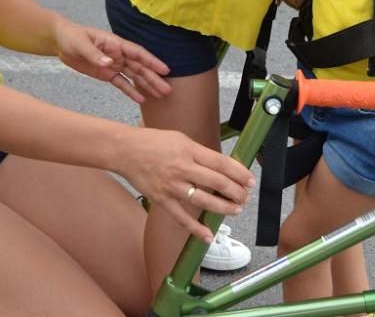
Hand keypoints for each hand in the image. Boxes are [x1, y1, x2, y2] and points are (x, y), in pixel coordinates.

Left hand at [54, 21, 171, 102]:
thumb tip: (110, 63)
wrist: (61, 41)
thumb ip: (95, 54)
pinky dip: (131, 91)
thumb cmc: (72, 37)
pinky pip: (121, 83)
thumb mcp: (81, 44)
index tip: (165, 70)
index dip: (152, 61)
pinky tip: (141, 99)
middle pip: (140, 67)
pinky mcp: (106, 74)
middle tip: (167, 90)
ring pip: (134, 76)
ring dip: (147, 86)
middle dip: (154, 78)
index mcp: (115, 44)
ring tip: (160, 95)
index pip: (137, 53)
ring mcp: (114, 64)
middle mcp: (118, 54)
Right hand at [117, 127, 254, 241]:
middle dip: (237, 192)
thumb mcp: (180, 139)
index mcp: (189, 150)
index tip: (250, 180)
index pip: (221, 163)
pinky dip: (196, 229)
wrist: (124, 151)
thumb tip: (221, 166)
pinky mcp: (161, 199)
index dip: (240, 173)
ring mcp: (172, 186)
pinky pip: (181, 217)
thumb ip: (200, 152)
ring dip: (224, 208)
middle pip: (218, 183)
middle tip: (245, 197)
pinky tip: (209, 236)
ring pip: (205, 201)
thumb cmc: (152, 142)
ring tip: (236, 209)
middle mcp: (182, 168)